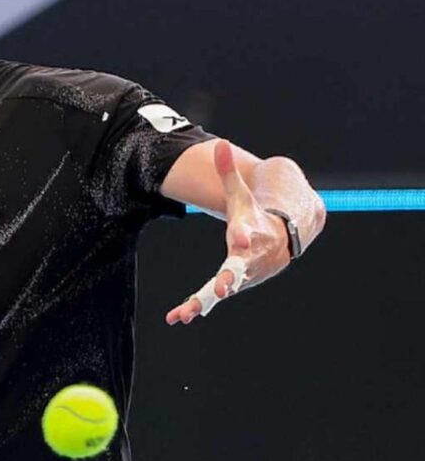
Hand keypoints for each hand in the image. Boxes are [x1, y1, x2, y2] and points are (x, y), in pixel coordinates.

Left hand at [165, 140, 290, 324]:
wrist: (285, 238)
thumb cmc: (258, 213)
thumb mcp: (242, 194)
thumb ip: (228, 172)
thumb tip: (219, 144)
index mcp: (253, 233)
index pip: (250, 233)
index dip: (245, 235)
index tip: (241, 239)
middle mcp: (251, 258)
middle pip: (239, 269)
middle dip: (230, 278)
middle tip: (222, 289)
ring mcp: (243, 274)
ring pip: (224, 288)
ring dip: (206, 300)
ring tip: (186, 313)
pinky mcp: (234, 284)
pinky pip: (213, 297)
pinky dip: (197, 305)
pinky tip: (176, 317)